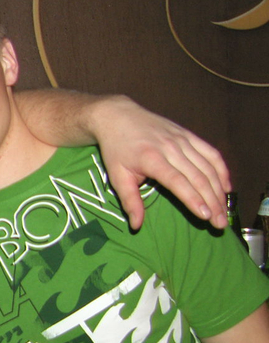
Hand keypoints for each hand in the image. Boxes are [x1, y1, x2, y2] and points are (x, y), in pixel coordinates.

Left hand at [90, 95, 229, 229]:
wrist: (118, 116)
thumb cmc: (116, 149)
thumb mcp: (116, 175)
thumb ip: (129, 201)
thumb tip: (136, 226)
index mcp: (152, 159)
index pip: (178, 181)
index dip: (193, 199)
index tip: (206, 216)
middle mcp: (171, 148)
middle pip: (198, 177)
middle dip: (212, 201)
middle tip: (220, 223)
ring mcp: (182, 139)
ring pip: (208, 166)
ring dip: (219, 189)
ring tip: (224, 210)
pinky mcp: (188, 134)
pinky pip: (211, 153)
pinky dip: (221, 170)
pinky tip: (226, 186)